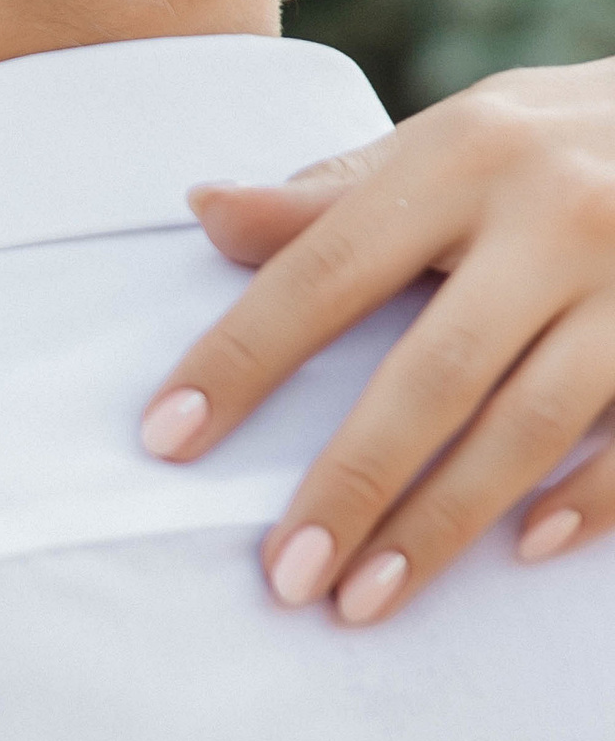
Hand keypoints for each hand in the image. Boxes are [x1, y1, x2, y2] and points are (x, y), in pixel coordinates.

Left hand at [138, 58, 614, 622]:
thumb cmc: (553, 145)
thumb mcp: (454, 140)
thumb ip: (335, 193)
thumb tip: (205, 208)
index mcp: (464, 159)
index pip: (325, 270)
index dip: (242, 357)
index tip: (166, 439)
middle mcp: (550, 216)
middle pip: (431, 372)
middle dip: (350, 483)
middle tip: (285, 576)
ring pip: (527, 424)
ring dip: (441, 525)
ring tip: (363, 600)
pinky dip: (585, 500)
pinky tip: (520, 552)